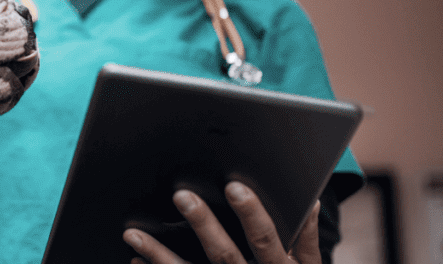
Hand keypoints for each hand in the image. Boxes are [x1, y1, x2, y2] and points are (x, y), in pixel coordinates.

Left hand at [123, 181, 320, 263]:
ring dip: (159, 254)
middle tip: (181, 195)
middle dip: (203, 224)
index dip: (251, 213)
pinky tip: (136, 259)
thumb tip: (309, 200)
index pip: (265, 238)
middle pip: (224, 254)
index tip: (233, 186)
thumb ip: (306, 238)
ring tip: (132, 233)